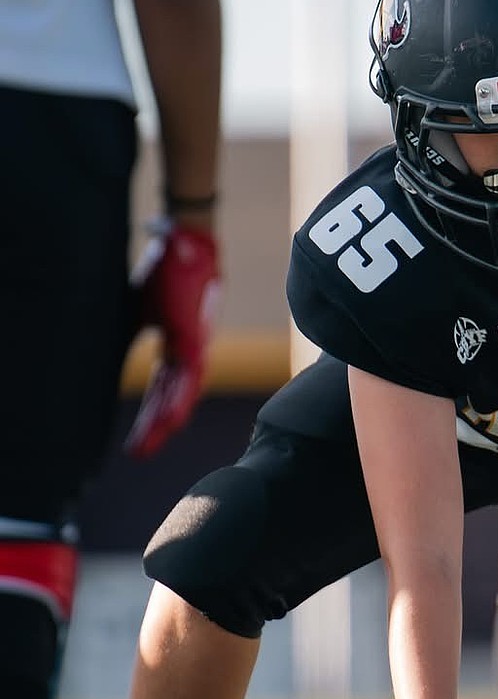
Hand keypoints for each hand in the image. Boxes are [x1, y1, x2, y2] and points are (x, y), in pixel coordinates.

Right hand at [124, 222, 219, 457]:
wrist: (186, 244)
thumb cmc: (164, 276)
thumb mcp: (137, 313)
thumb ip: (127, 337)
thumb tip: (101, 359)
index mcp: (173, 350)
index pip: (159, 392)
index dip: (149, 418)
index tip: (137, 445)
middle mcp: (187, 354)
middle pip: (171, 399)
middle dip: (156, 428)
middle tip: (139, 454)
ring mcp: (194, 345)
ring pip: (183, 391)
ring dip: (169, 417)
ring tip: (155, 441)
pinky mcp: (193, 334)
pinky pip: (188, 372)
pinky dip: (181, 396)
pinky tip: (175, 417)